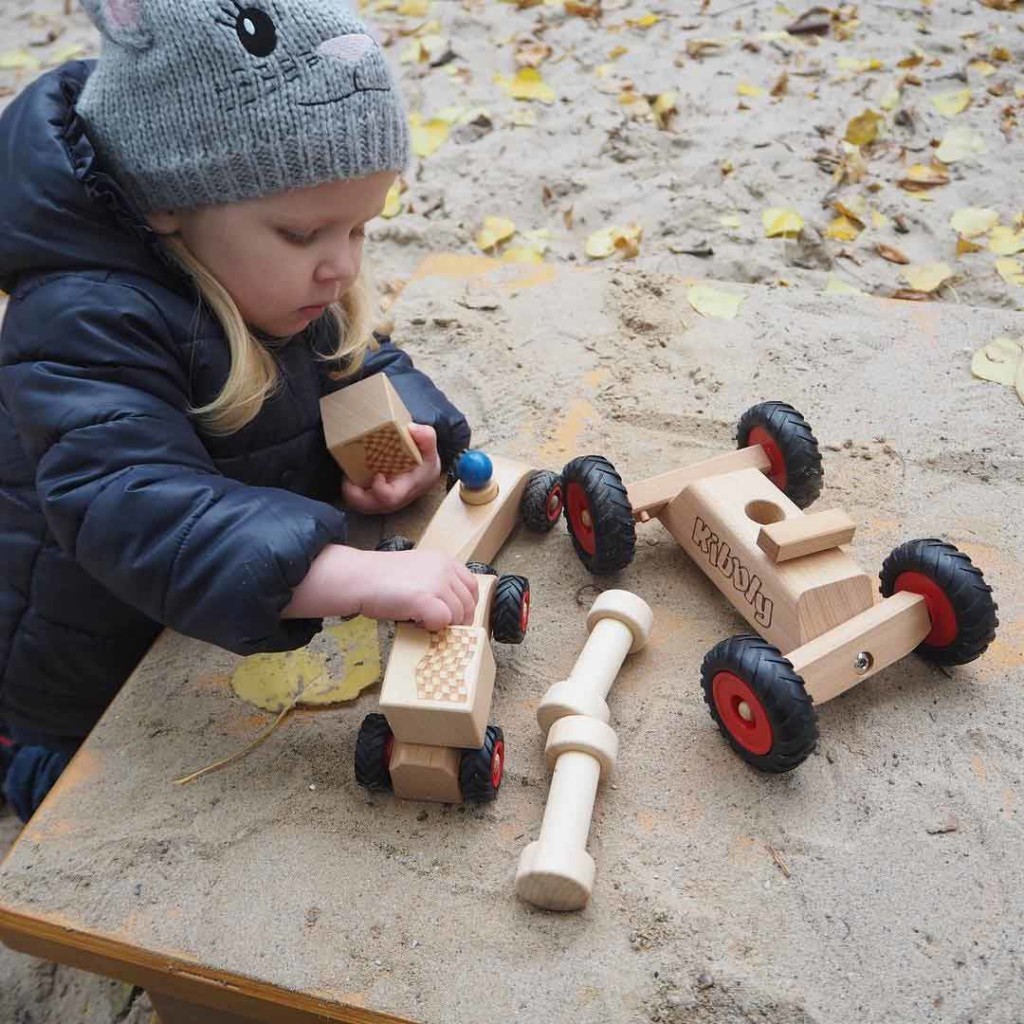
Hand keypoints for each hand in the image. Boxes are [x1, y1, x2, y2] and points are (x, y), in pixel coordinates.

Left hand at [342, 423, 441, 514]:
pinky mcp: (370, 498)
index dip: (379, 489)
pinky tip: (351, 473)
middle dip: (352, 491)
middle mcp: (389, 501)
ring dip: (348, 489)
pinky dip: (350, 488)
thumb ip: (426, 437)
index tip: (378, 474)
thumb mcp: (430, 450)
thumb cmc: (424, 465)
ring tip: (348, 473)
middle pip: (365, 506)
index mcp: (404, 491)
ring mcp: (378, 502)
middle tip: (349, 474)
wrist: (423, 475)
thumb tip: (411, 429)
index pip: (389, 499)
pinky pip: (354, 499)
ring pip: (356, 504)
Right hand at [353, 549, 478, 629]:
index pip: (471, 586)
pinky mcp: (427, 599)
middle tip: (440, 628)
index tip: (457, 617)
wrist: (358, 577)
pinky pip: (444, 622)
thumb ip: (436, 583)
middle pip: (467, 604)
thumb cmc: (380, 578)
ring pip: (458, 615)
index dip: (467, 605)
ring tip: (422, 623)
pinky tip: (417, 624)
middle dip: (457, 621)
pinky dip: (432, 628)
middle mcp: (445, 569)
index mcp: (444, 560)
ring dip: (443, 625)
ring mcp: (437, 583)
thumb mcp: (417, 571)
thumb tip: (449, 610)